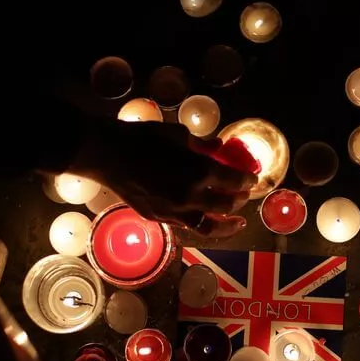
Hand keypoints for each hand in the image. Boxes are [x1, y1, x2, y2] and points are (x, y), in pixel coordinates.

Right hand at [70, 118, 257, 236]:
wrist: (107, 154)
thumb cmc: (143, 138)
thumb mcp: (178, 134)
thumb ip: (203, 144)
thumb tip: (219, 146)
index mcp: (200, 172)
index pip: (234, 181)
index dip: (247, 180)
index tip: (252, 178)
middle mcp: (191, 197)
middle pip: (226, 205)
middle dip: (239, 200)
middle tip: (244, 195)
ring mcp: (174, 211)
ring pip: (208, 226)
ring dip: (227, 225)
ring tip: (237, 223)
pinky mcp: (158, 218)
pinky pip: (186, 225)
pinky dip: (199, 223)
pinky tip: (204, 218)